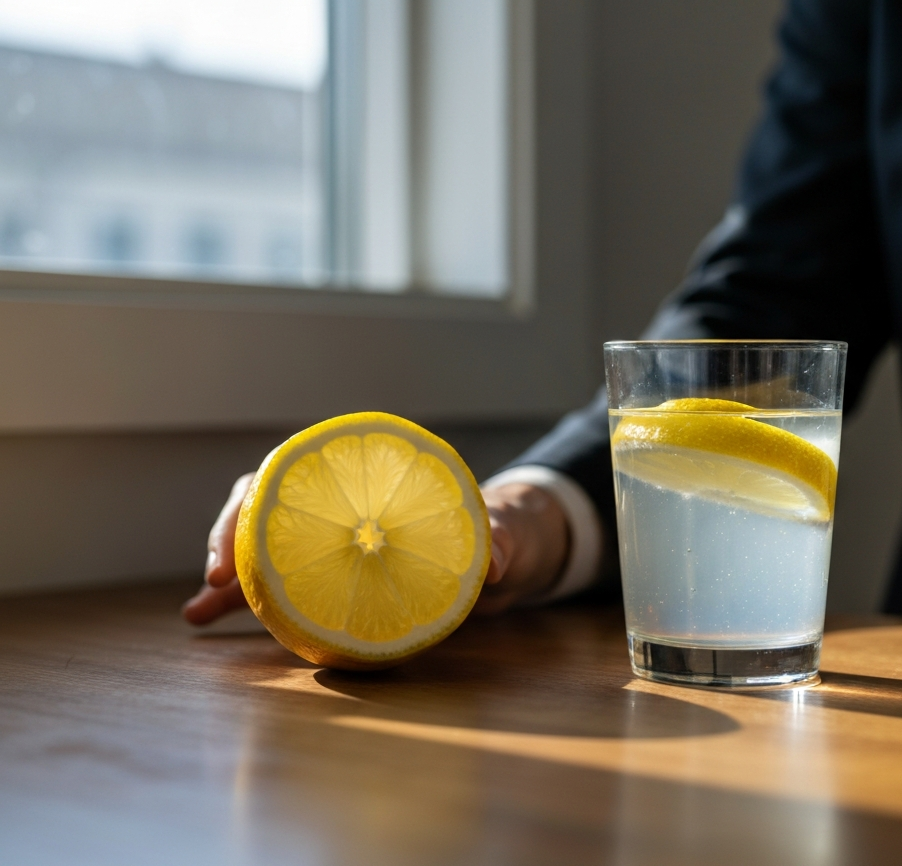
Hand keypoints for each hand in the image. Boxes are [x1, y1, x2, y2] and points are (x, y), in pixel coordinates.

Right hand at [181, 476, 569, 623]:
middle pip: (272, 506)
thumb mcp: (506, 533)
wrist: (509, 555)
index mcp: (376, 480)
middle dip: (235, 537)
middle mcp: (348, 507)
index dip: (261, 500)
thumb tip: (491, 564)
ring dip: (230, 576)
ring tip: (198, 612)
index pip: (303, 472)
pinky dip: (248, 604)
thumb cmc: (502, 530)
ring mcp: (339, 542)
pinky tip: (211, 624)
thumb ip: (500, 542)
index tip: (239, 541)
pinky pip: (286, 587)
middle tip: (216, 580)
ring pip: (268, 549)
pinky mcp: (339, 578)